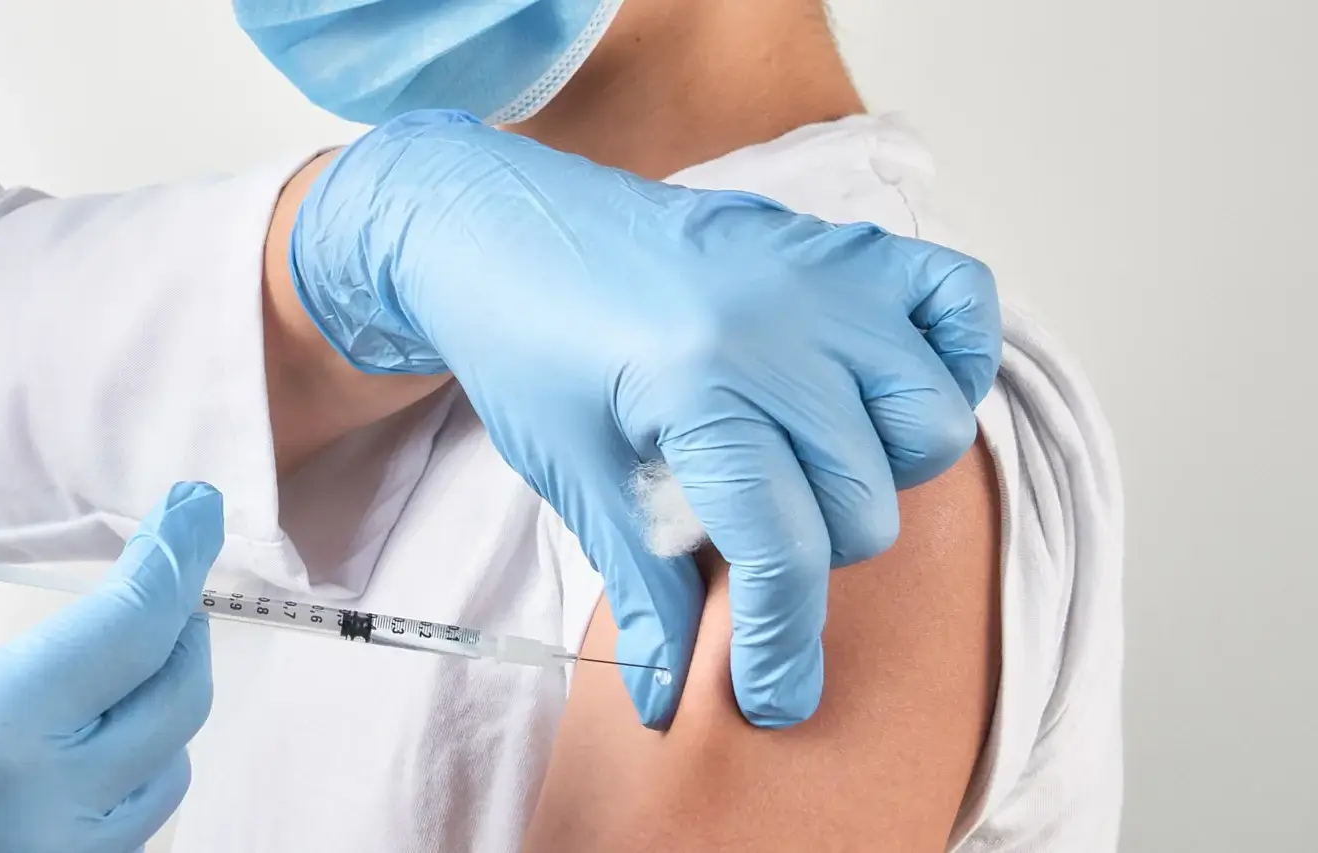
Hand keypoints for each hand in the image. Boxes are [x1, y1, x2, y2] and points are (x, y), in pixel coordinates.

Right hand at [0, 482, 225, 852]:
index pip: (131, 627)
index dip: (177, 552)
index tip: (195, 503)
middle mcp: (39, 816)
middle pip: (176, 702)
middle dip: (183, 618)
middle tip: (167, 563)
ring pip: (167, 780)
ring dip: (167, 703)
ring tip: (136, 644)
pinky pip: (124, 839)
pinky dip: (138, 773)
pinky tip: (95, 738)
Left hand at [289, 111, 999, 728]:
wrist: (497, 228)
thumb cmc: (526, 347)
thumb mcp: (575, 474)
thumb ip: (642, 586)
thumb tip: (668, 699)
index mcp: (701, 390)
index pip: (784, 555)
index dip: (781, 646)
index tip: (775, 699)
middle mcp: (780, 329)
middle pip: (865, 504)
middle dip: (813, 554)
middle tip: (748, 538)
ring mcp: (823, 277)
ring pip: (930, 424)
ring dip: (883, 471)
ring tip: (804, 469)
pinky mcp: (843, 243)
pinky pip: (961, 306)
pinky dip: (948, 362)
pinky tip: (879, 395)